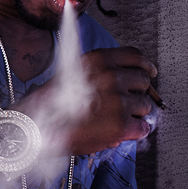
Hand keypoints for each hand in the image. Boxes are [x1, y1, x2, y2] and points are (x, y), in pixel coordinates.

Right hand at [22, 46, 157, 155]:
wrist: (38, 126)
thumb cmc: (50, 103)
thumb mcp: (72, 72)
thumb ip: (98, 71)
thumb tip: (124, 79)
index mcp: (97, 60)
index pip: (134, 56)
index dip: (144, 66)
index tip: (149, 72)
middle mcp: (109, 76)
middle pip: (143, 80)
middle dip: (138, 92)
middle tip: (128, 102)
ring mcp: (117, 100)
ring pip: (146, 105)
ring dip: (136, 113)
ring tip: (119, 119)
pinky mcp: (121, 124)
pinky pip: (143, 127)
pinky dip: (136, 132)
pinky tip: (123, 132)